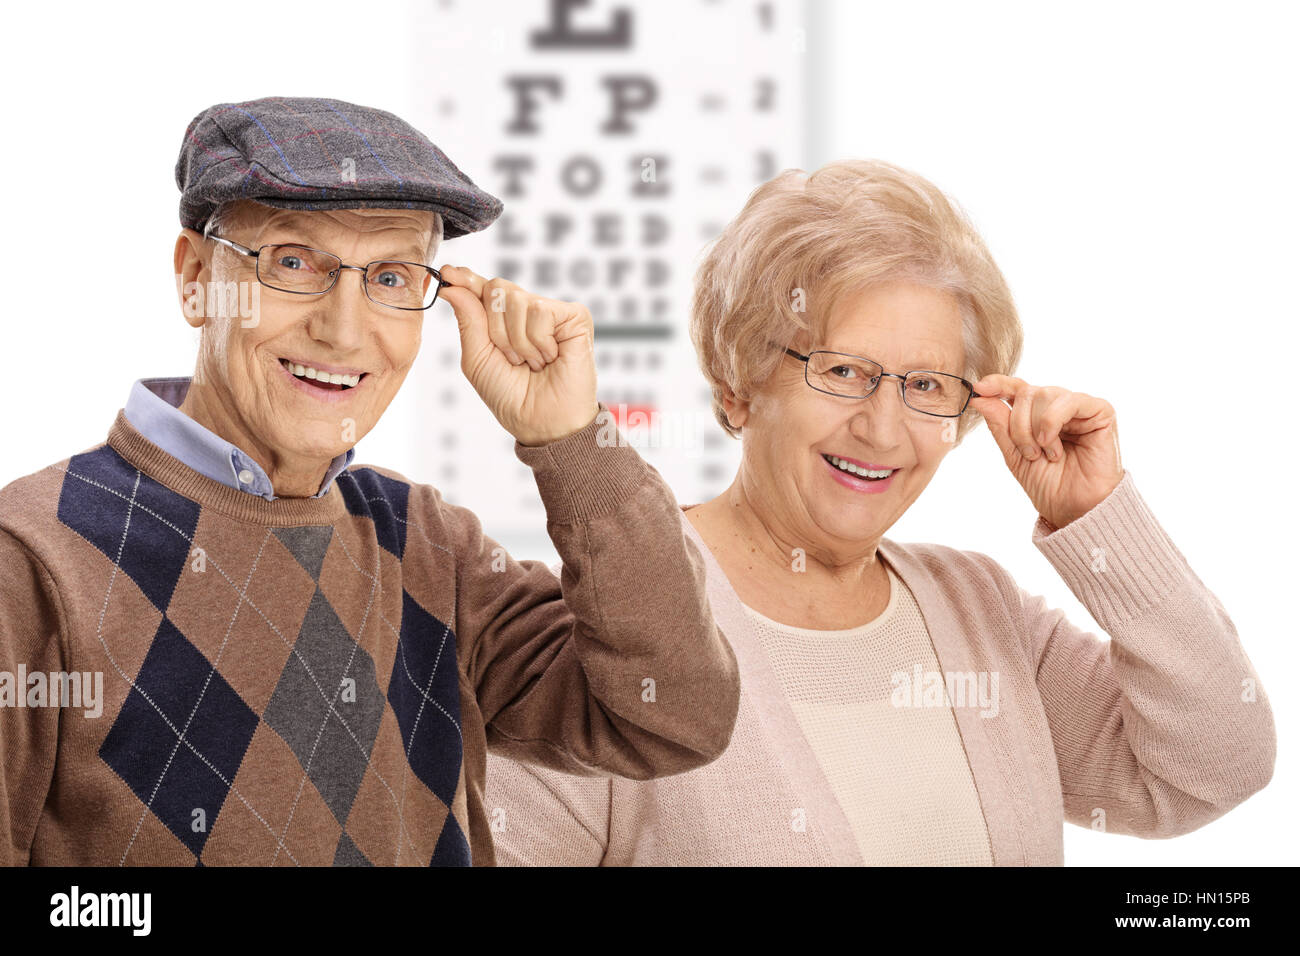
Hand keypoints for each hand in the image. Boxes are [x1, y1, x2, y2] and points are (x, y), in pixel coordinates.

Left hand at [437, 266, 598, 445]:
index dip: (466, 279)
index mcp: (504, 320)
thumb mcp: (477, 359)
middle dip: (496, 330)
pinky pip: (540, 310)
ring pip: (517, 300)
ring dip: (518, 342)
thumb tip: (452, 286)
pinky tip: (551, 357)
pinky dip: (538, 341)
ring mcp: (553, 311)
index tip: (448, 273)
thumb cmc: (512, 397)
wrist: (543, 423)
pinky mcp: (575, 316)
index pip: (483, 288)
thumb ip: (468, 320)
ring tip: (534, 362)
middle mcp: (528, 310)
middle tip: (513, 359)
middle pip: (496, 289)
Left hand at [967, 375, 1123, 529]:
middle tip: (1029, 453)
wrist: (1075, 507)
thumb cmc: (1049, 483)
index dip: (997, 384)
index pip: (1015, 387)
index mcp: (1037, 413)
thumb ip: (999, 424)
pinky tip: (1051, 444)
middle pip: (1026, 392)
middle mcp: (1057, 405)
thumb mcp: (1014, 453)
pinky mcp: (1100, 411)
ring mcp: (1079, 407)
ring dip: (1035, 429)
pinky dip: (1052, 421)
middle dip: (1019, 425)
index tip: (978, 389)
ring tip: (1045, 454)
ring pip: (1043, 394)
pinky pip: (1069, 400)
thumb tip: (979, 396)